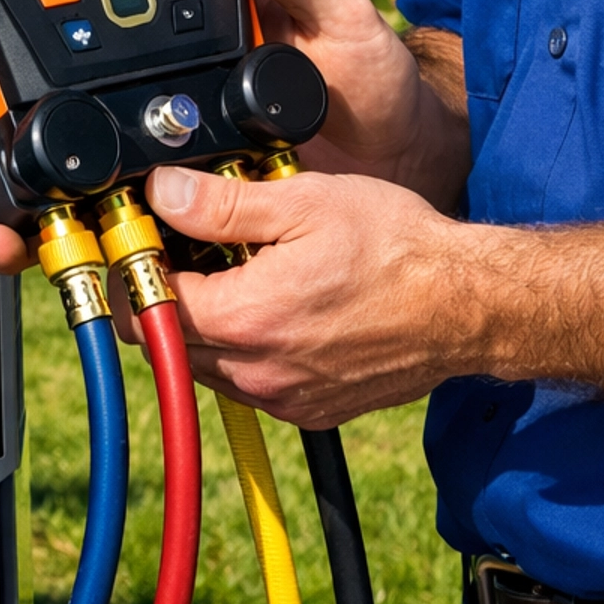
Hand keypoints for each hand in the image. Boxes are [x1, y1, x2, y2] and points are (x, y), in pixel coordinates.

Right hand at [0, 0, 467, 276]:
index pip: (48, 15)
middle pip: (4, 93)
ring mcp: (133, 155)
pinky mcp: (149, 215)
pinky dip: (24, 238)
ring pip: (17, 165)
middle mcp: (131, 91)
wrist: (397, 164)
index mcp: (163, 33)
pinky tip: (8, 241)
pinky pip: (67, 226)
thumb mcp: (338, 17)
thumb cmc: (367, 82)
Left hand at [139, 161, 472, 425]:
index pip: (148, 308)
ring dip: (206, 324)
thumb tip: (164, 193)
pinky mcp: (308, 410)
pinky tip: (278, 307)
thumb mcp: (306, 203)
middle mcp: (257, 370)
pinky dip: (246, 349)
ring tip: (242, 273)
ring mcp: (283, 397)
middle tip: (192, 248)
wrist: (465, 305)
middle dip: (166, 296)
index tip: (146, 240)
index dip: (138, 268)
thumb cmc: (397, 249)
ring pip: (207, 366)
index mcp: (247, 317)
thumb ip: (223, 204)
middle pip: (168, 343)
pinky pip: (250, 383)